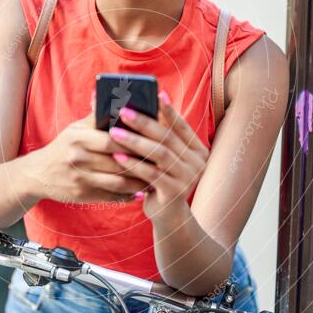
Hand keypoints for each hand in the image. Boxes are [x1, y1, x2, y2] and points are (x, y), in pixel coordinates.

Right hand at [32, 97, 149, 204]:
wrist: (38, 174)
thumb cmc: (64, 146)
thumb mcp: (75, 128)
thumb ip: (96, 115)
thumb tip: (113, 94)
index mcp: (78, 137)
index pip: (112, 139)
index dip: (134, 141)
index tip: (154, 141)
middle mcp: (78, 158)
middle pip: (118, 161)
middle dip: (142, 161)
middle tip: (162, 161)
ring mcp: (80, 178)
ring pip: (118, 182)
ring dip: (140, 181)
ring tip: (156, 177)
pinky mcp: (83, 195)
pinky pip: (112, 196)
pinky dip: (129, 194)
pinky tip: (142, 191)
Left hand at [108, 91, 209, 221]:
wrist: (170, 218)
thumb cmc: (162, 181)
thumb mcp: (165, 159)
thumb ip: (160, 138)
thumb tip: (141, 108)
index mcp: (198, 150)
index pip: (182, 126)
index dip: (168, 110)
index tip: (154, 93)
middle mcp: (198, 163)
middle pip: (168, 137)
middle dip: (144, 122)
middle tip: (123, 110)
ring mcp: (188, 178)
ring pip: (160, 154)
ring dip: (135, 141)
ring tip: (113, 132)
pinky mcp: (175, 193)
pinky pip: (151, 174)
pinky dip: (133, 164)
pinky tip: (117, 156)